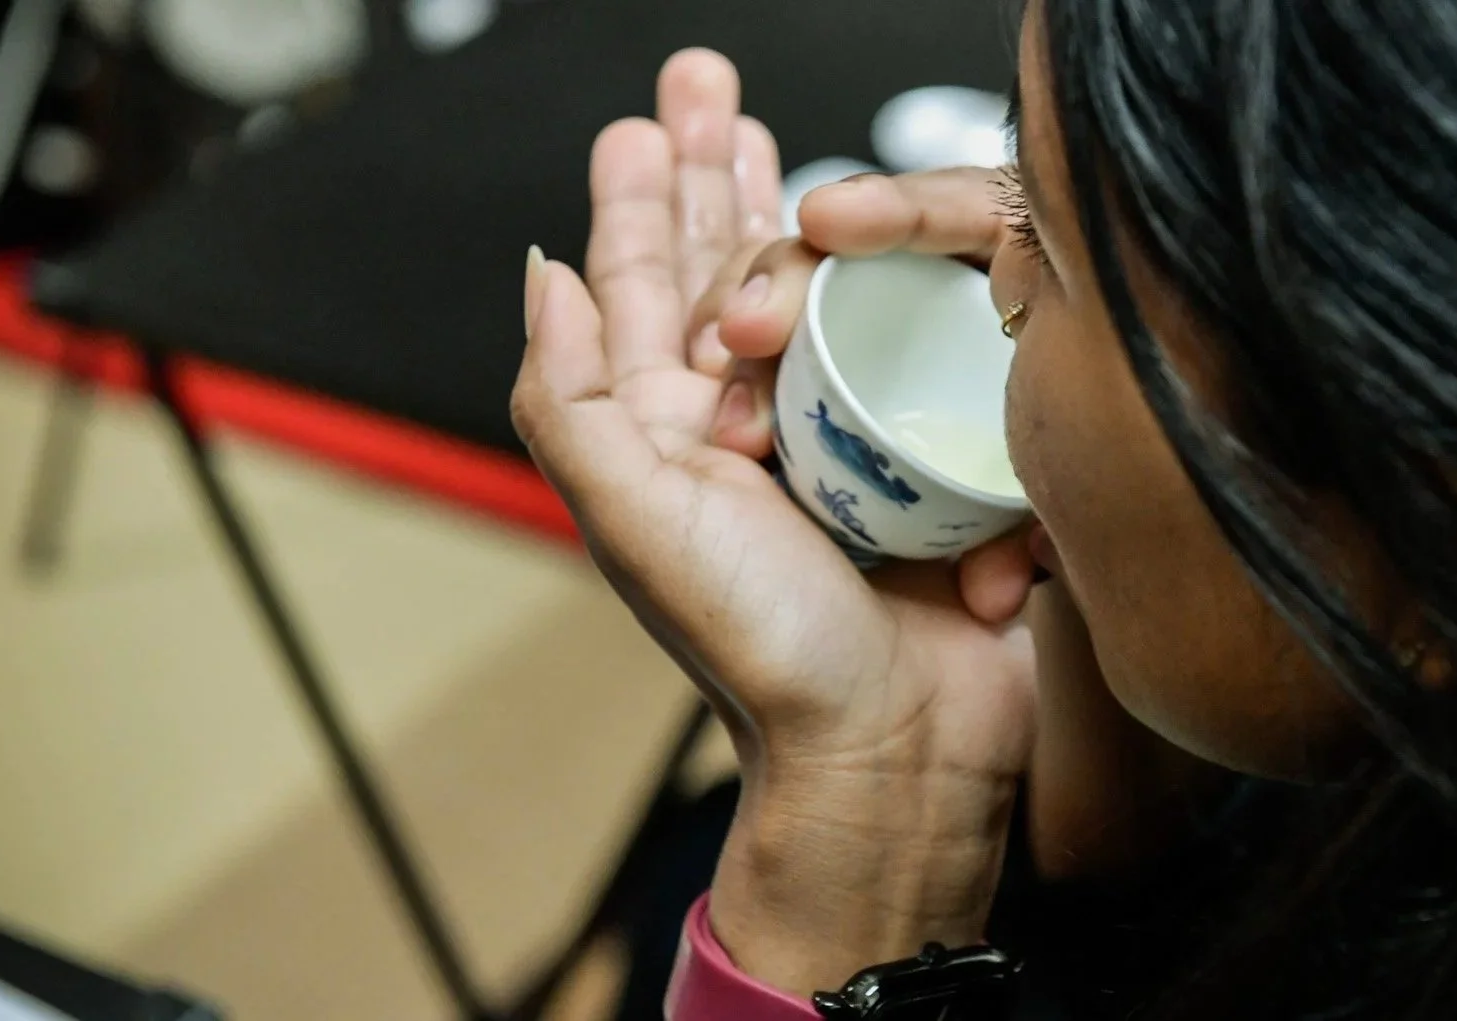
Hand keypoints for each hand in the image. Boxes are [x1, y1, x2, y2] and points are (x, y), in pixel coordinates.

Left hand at [512, 53, 1035, 992]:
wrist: (897, 741)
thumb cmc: (763, 646)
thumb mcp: (636, 520)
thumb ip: (573, 399)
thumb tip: (539, 274)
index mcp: (668, 430)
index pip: (643, 285)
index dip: (639, 198)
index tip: (637, 122)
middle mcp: (746, 418)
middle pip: (721, 264)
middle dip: (709, 172)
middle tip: (702, 82)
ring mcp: (835, 426)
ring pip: (810, 289)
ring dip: (792, 208)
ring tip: (768, 133)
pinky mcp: (918, 444)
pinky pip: (899, 343)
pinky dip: (888, 286)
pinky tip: (877, 231)